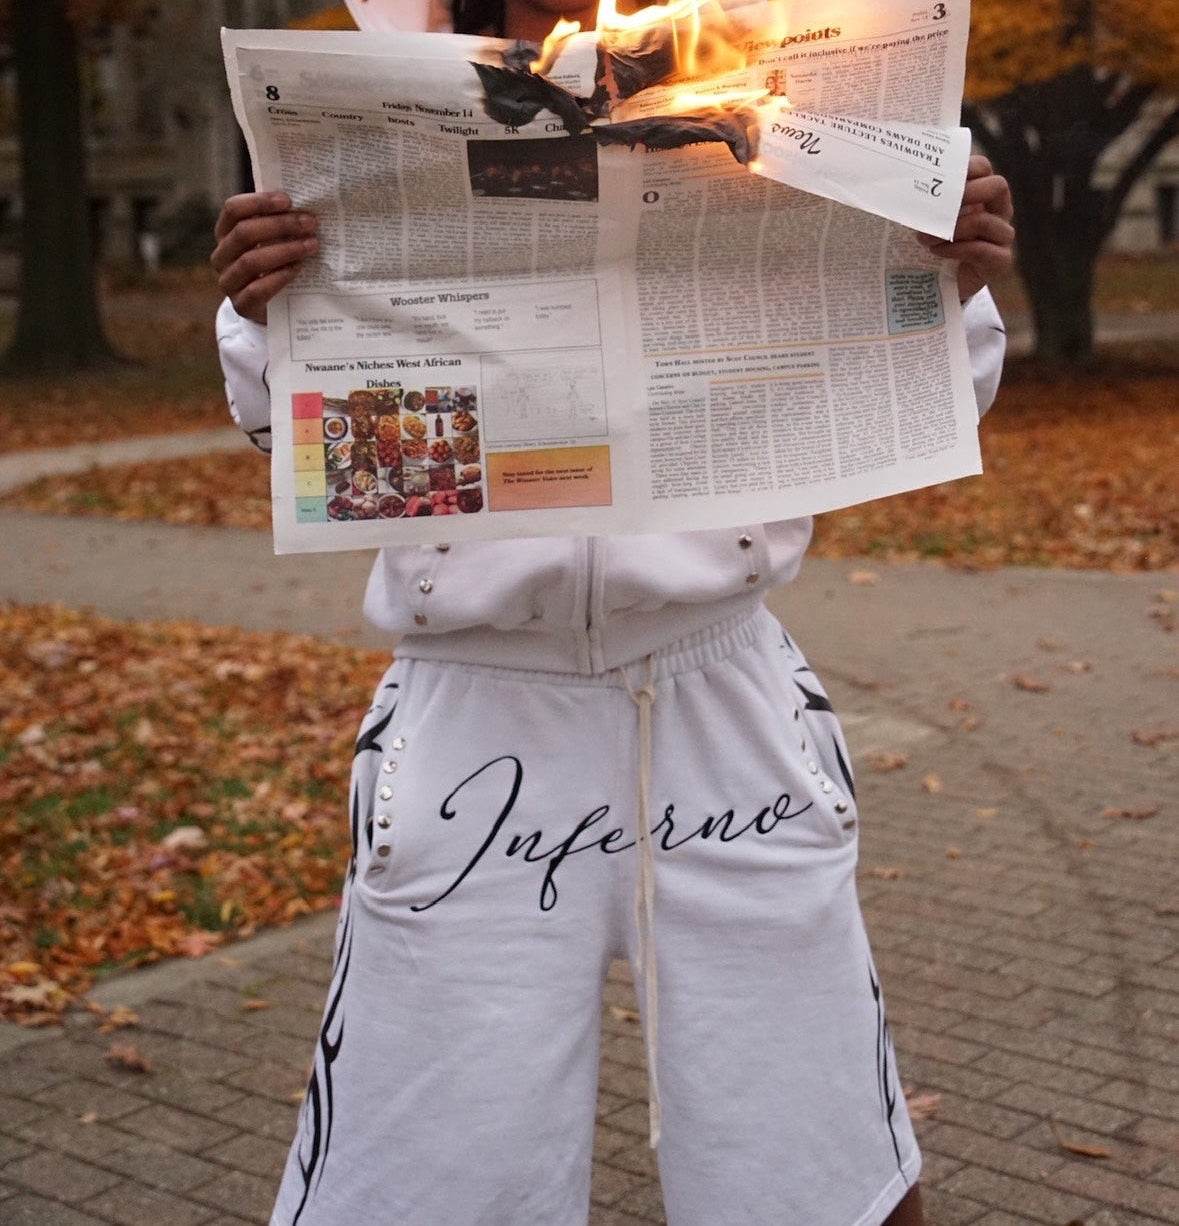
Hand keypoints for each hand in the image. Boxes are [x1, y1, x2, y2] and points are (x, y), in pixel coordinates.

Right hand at [210, 192, 318, 324]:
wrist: (272, 308)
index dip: (259, 202)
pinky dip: (279, 277)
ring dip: (285, 250)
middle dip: (280, 225)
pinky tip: (297, 269)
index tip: (288, 200)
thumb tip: (303, 207)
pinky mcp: (241, 305)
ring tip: (311, 245)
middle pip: (244, 233)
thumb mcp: (272, 241)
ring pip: (251, 260)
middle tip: (309, 223)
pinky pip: (257, 290)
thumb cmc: (274, 265)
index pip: (233, 209)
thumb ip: (279, 224)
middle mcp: (221, 256)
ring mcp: (228, 282)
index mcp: (225, 233)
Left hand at [917, 155, 1013, 301]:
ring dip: (952, 229)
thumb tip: (900, 187)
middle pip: (998, 187)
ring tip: (924, 237)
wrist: (940, 285)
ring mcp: (1002, 236)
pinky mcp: (1001, 261)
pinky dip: (956, 250)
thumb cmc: (934, 247)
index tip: (940, 176)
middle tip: (940, 203)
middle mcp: (999, 211)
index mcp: (983, 195)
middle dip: (968, 192)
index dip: (967, 168)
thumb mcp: (929, 221)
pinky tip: (936, 252)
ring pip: (985, 222)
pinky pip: (982, 250)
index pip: (984, 169)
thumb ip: (925, 204)